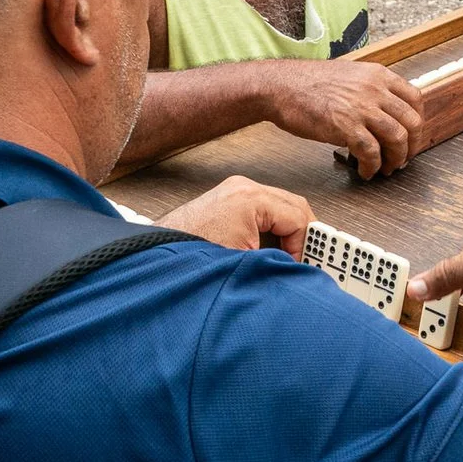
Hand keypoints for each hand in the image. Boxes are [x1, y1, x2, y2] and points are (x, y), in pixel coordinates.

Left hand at [164, 175, 313, 254]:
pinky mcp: (226, 202)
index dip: (305, 246)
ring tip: (291, 258)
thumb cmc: (188, 257)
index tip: (302, 266)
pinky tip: (271, 251)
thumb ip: (277, 263)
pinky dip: (273, 230)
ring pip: (281, 207)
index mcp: (249, 198)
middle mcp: (243, 188)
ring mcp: (233, 192)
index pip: (298, 217)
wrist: (151, 258)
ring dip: (290, 232)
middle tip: (310, 260)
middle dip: (304, 236)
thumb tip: (301, 273)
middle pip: (294, 207)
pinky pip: (263, 211)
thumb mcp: (244, 264)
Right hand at [269, 60, 424, 177]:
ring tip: (386, 168)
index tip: (412, 135)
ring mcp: (362, 108)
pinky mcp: (345, 127)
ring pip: (397, 138)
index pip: (415, 98)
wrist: (280, 86)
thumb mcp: (350, 75)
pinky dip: (372, 166)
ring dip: (395, 159)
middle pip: (412, 121)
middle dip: (412, 145)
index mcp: (378, 75)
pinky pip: (371, 152)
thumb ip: (371, 89)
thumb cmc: (308, 83)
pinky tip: (366, 171)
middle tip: (403, 158)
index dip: (417, 122)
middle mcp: (375, 89)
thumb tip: (386, 111)